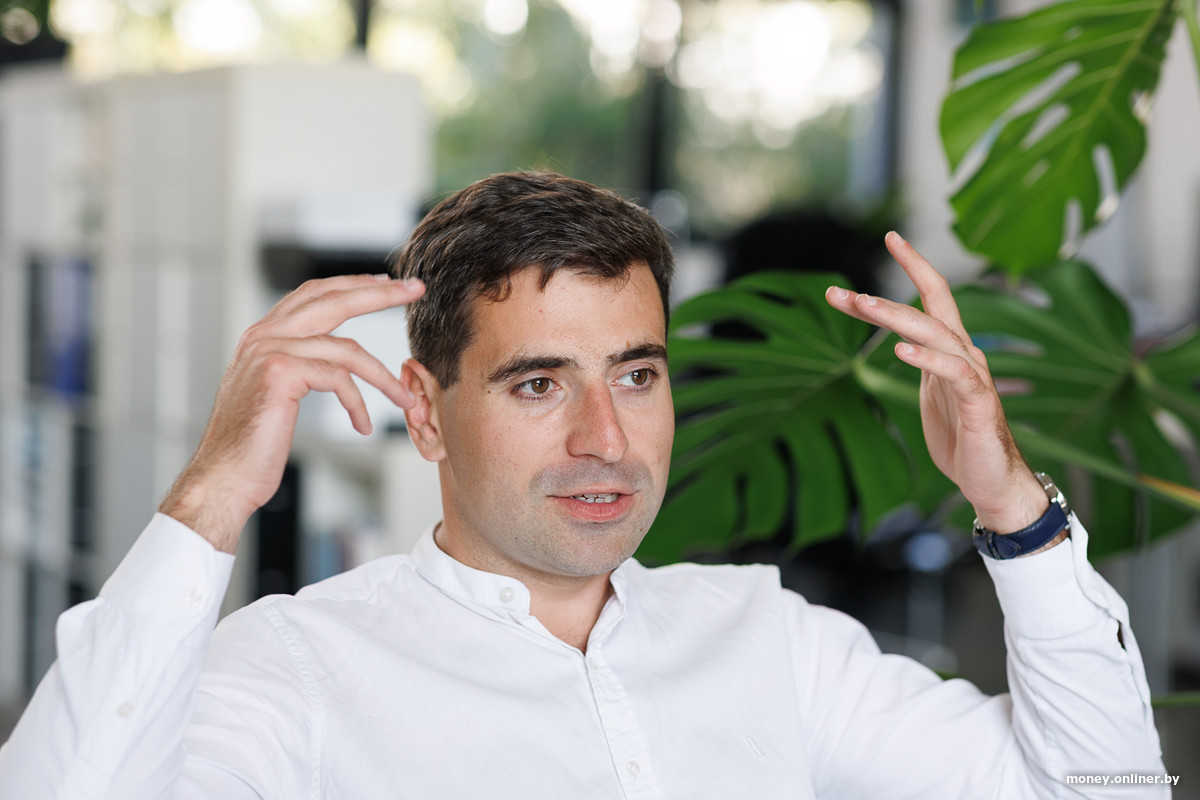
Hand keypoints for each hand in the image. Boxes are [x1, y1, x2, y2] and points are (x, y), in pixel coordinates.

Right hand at [160, 274, 425, 552]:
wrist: (223, 477)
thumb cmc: (252, 445)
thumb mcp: (275, 393)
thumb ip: (296, 365)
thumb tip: (331, 358)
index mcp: (262, 335)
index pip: (313, 294)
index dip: (351, 285)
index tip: (385, 283)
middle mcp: (264, 335)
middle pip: (334, 300)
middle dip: (380, 294)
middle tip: (415, 288)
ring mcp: (270, 350)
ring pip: (346, 348)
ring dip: (383, 377)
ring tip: (405, 399)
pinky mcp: (281, 372)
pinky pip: (339, 379)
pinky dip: (358, 405)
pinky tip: (361, 426)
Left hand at [824, 233, 1047, 534]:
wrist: (991, 480)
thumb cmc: (961, 435)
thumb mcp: (928, 391)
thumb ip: (916, 359)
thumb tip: (893, 335)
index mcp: (951, 348)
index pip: (935, 294)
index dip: (914, 264)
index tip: (890, 236)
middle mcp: (965, 353)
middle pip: (927, 309)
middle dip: (882, 298)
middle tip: (842, 291)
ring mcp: (973, 376)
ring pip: (935, 333)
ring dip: (896, 317)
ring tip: (862, 304)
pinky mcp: (978, 403)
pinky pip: (954, 373)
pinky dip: (928, 359)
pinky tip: (901, 350)